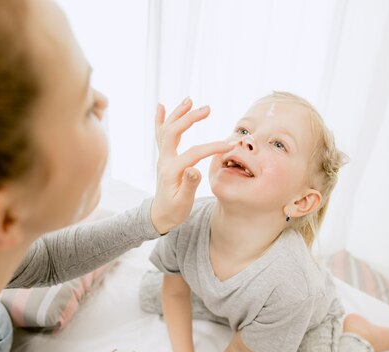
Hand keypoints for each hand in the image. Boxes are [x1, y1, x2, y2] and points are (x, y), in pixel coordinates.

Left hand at [150, 97, 233, 233]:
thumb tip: (194, 170)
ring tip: (189, 100)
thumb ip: (189, 185)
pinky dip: (161, 119)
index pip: (193, 153)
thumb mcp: (183, 202)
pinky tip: (161, 106)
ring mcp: (163, 157)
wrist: (159, 215)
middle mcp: (165, 160)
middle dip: (190, 118)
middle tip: (207, 109)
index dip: (212, 148)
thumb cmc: (174, 210)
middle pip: (174, 132)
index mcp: (171, 170)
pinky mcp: (164, 157)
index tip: (229, 145)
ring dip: (178, 113)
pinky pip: (160, 134)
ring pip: (167, 129)